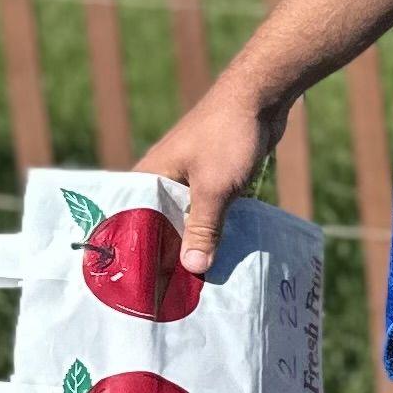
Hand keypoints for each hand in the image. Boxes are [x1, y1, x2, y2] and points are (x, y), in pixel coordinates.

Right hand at [136, 73, 288, 276]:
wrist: (261, 96)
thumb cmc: (228, 137)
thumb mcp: (215, 188)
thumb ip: (203, 228)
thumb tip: (193, 270)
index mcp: (150, 177)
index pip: (131, 220)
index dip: (136, 250)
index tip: (138, 284)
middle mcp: (164, 178)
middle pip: (160, 224)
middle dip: (167, 253)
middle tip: (169, 295)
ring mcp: (190, 179)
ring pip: (187, 220)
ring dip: (194, 244)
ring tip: (195, 285)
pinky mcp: (214, 180)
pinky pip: (209, 213)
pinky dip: (214, 231)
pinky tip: (221, 258)